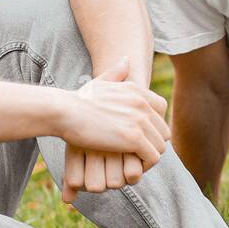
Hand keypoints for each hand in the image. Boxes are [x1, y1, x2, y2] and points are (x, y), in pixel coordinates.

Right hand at [56, 56, 168, 200]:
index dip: (154, 124)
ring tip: (133, 163)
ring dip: (148, 157)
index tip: (140, 135)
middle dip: (152, 143)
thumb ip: (116, 72)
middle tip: (136, 154)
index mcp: (138, 91)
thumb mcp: (100, 81)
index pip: (162, 109)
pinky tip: (130, 168)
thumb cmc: (77, 100)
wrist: (65, 111)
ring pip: (160, 146)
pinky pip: (152, 157)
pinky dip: (144, 166)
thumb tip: (126, 59)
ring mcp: (140, 120)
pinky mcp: (134, 138)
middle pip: (163, 130)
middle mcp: (143, 103)